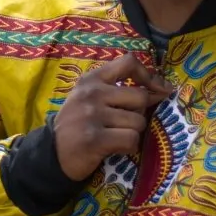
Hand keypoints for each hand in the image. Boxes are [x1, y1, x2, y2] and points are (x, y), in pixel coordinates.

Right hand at [53, 53, 172, 180]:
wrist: (53, 153)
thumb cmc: (78, 124)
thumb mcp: (91, 98)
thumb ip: (121, 90)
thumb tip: (163, 89)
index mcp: (92, 79)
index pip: (128, 62)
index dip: (149, 76)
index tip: (158, 89)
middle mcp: (92, 93)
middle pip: (140, 97)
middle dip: (139, 114)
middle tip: (123, 124)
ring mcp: (92, 115)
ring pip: (138, 122)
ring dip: (133, 133)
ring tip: (114, 136)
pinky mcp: (95, 139)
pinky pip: (131, 140)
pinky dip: (129, 147)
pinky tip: (115, 148)